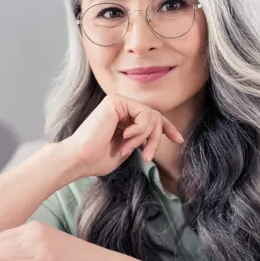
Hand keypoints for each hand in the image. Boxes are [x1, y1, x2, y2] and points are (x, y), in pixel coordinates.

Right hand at [62, 94, 184, 177]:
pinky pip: (144, 114)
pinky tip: (124, 137)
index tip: (179, 140)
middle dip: (156, 139)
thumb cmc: (98, 159)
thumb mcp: (127, 149)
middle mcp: (120, 106)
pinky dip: (139, 130)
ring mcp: (118, 102)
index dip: (167, 128)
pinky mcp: (116, 101)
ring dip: (144, 138)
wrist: (80, 159)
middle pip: (155, 117)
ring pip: (151, 116)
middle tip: (147, 156)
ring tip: (128, 149)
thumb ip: (140, 138)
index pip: (151, 118)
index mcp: (122, 117)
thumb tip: (158, 133)